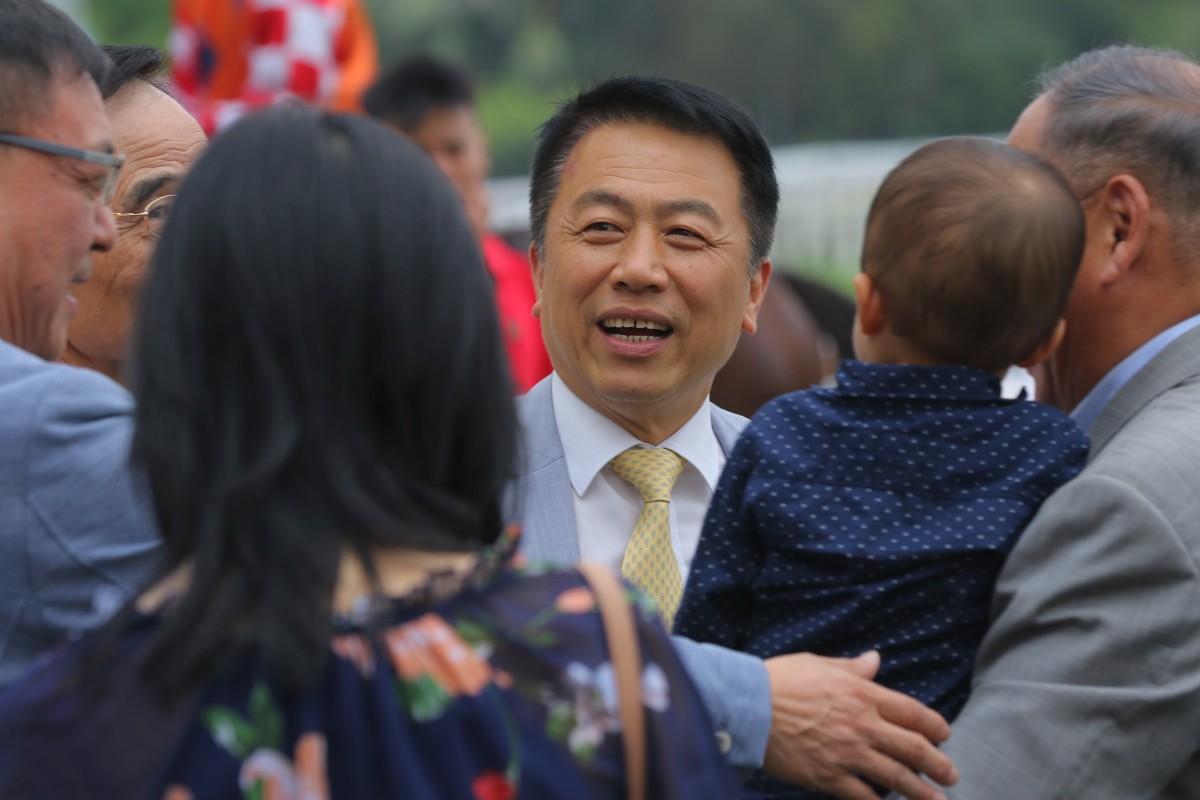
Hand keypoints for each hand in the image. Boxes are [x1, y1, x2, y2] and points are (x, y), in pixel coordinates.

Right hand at [762, 650, 957, 799]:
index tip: (944, 734)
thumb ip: (852, 667)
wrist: (747, 707)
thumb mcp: (819, 664)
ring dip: (921, 791)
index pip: (911, 712)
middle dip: (938, 763)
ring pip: (896, 776)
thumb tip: (874, 660)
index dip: (933, 725)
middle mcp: (861, 724)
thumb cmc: (779, 680)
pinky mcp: (828, 776)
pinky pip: (863, 796)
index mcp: (861, 693)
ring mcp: (847, 753)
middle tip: (951, 774)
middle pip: (912, 747)